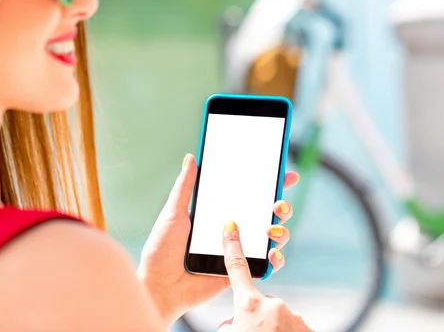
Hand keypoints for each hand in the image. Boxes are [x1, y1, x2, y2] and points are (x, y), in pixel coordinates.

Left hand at [136, 154, 298, 325]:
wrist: (159, 287)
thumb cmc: (161, 250)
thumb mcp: (173, 213)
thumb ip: (185, 187)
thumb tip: (191, 158)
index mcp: (218, 214)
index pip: (249, 196)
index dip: (269, 186)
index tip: (284, 174)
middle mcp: (233, 231)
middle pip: (267, 215)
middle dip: (281, 207)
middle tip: (278, 205)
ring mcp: (239, 251)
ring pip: (273, 238)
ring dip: (281, 231)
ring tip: (271, 230)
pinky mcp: (241, 271)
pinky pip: (266, 265)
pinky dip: (276, 259)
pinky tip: (271, 252)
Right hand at [218, 221, 313, 330]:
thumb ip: (231, 322)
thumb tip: (233, 321)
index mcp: (249, 305)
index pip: (237, 268)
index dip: (233, 246)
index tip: (231, 227)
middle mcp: (272, 305)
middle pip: (263, 302)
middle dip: (260, 315)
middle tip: (258, 330)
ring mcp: (293, 316)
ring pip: (280, 317)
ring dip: (274, 329)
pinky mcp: (309, 328)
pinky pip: (295, 327)